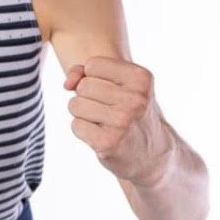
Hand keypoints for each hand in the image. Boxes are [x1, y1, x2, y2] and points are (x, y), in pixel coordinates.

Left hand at [64, 56, 172, 185]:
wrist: (151, 154)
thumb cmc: (128, 111)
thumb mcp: (118, 83)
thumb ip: (85, 71)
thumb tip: (67, 83)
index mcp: (141, 78)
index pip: (93, 64)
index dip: (93, 77)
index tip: (110, 91)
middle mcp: (136, 99)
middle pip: (83, 85)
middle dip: (86, 97)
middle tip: (107, 109)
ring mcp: (123, 121)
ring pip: (75, 104)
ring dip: (83, 114)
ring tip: (103, 122)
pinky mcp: (109, 142)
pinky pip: (76, 125)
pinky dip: (83, 130)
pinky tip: (101, 135)